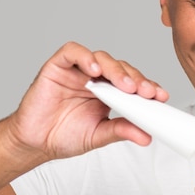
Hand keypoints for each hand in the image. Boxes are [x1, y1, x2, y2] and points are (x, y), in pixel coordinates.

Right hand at [5, 41, 168, 160]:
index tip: (161, 97)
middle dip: (136, 79)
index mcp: (110, 93)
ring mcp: (78, 70)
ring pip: (102, 58)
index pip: (134, 83)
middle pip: (121, 69)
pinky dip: (85, 57)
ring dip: (116, 69)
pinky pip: (73, 52)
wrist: (33, 142)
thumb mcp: (99, 135)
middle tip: (145, 92)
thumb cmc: (64, 136)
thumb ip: (120, 130)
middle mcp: (96, 78)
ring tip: (124, 85)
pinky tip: (93, 71)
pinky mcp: (58, 66)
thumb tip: (146, 136)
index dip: (148, 87)